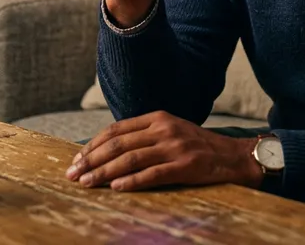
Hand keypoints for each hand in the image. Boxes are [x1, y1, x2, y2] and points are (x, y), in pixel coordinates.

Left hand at [65, 111, 262, 191]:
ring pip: (131, 159)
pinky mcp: (184, 166)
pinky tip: (115, 187)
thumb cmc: (196, 145)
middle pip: (119, 144)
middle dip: (92, 159)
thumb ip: (144, 135)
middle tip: (73, 174)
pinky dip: (131, 181)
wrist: (231, 155)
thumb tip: (108, 149)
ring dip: (104, 172)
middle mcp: (164, 129)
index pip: (117, 129)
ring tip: (87, 183)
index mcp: (158, 118)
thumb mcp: (170, 131)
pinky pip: (152, 174)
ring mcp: (174, 147)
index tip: (76, 159)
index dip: (94, 144)